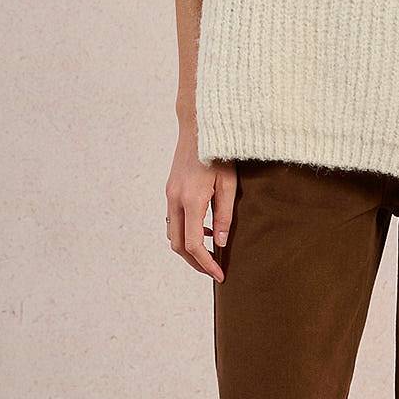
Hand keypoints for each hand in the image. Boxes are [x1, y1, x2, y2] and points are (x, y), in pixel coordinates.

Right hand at [165, 126, 237, 282]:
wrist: (199, 124)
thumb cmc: (219, 151)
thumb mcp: (229, 183)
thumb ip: (225, 215)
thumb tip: (220, 243)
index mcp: (191, 200)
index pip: (193, 244)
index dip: (205, 264)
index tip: (219, 274)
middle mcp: (175, 199)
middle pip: (178, 244)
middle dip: (194, 262)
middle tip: (213, 269)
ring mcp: (170, 194)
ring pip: (173, 233)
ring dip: (188, 247)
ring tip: (210, 251)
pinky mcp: (170, 188)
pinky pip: (174, 219)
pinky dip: (186, 231)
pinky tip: (205, 228)